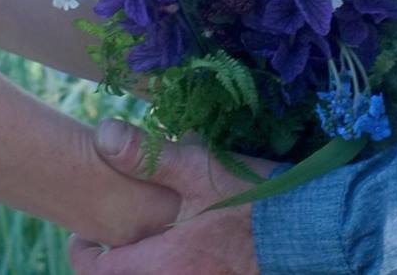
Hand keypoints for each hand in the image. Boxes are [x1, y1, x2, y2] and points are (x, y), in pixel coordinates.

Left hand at [66, 119, 265, 274]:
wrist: (311, 230)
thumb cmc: (254, 201)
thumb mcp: (198, 170)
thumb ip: (147, 156)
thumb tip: (103, 135)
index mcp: (163, 265)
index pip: (100, 272)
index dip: (85, 254)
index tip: (85, 236)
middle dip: (113, 264)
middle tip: (111, 239)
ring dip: (144, 266)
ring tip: (145, 241)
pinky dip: (171, 268)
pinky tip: (183, 246)